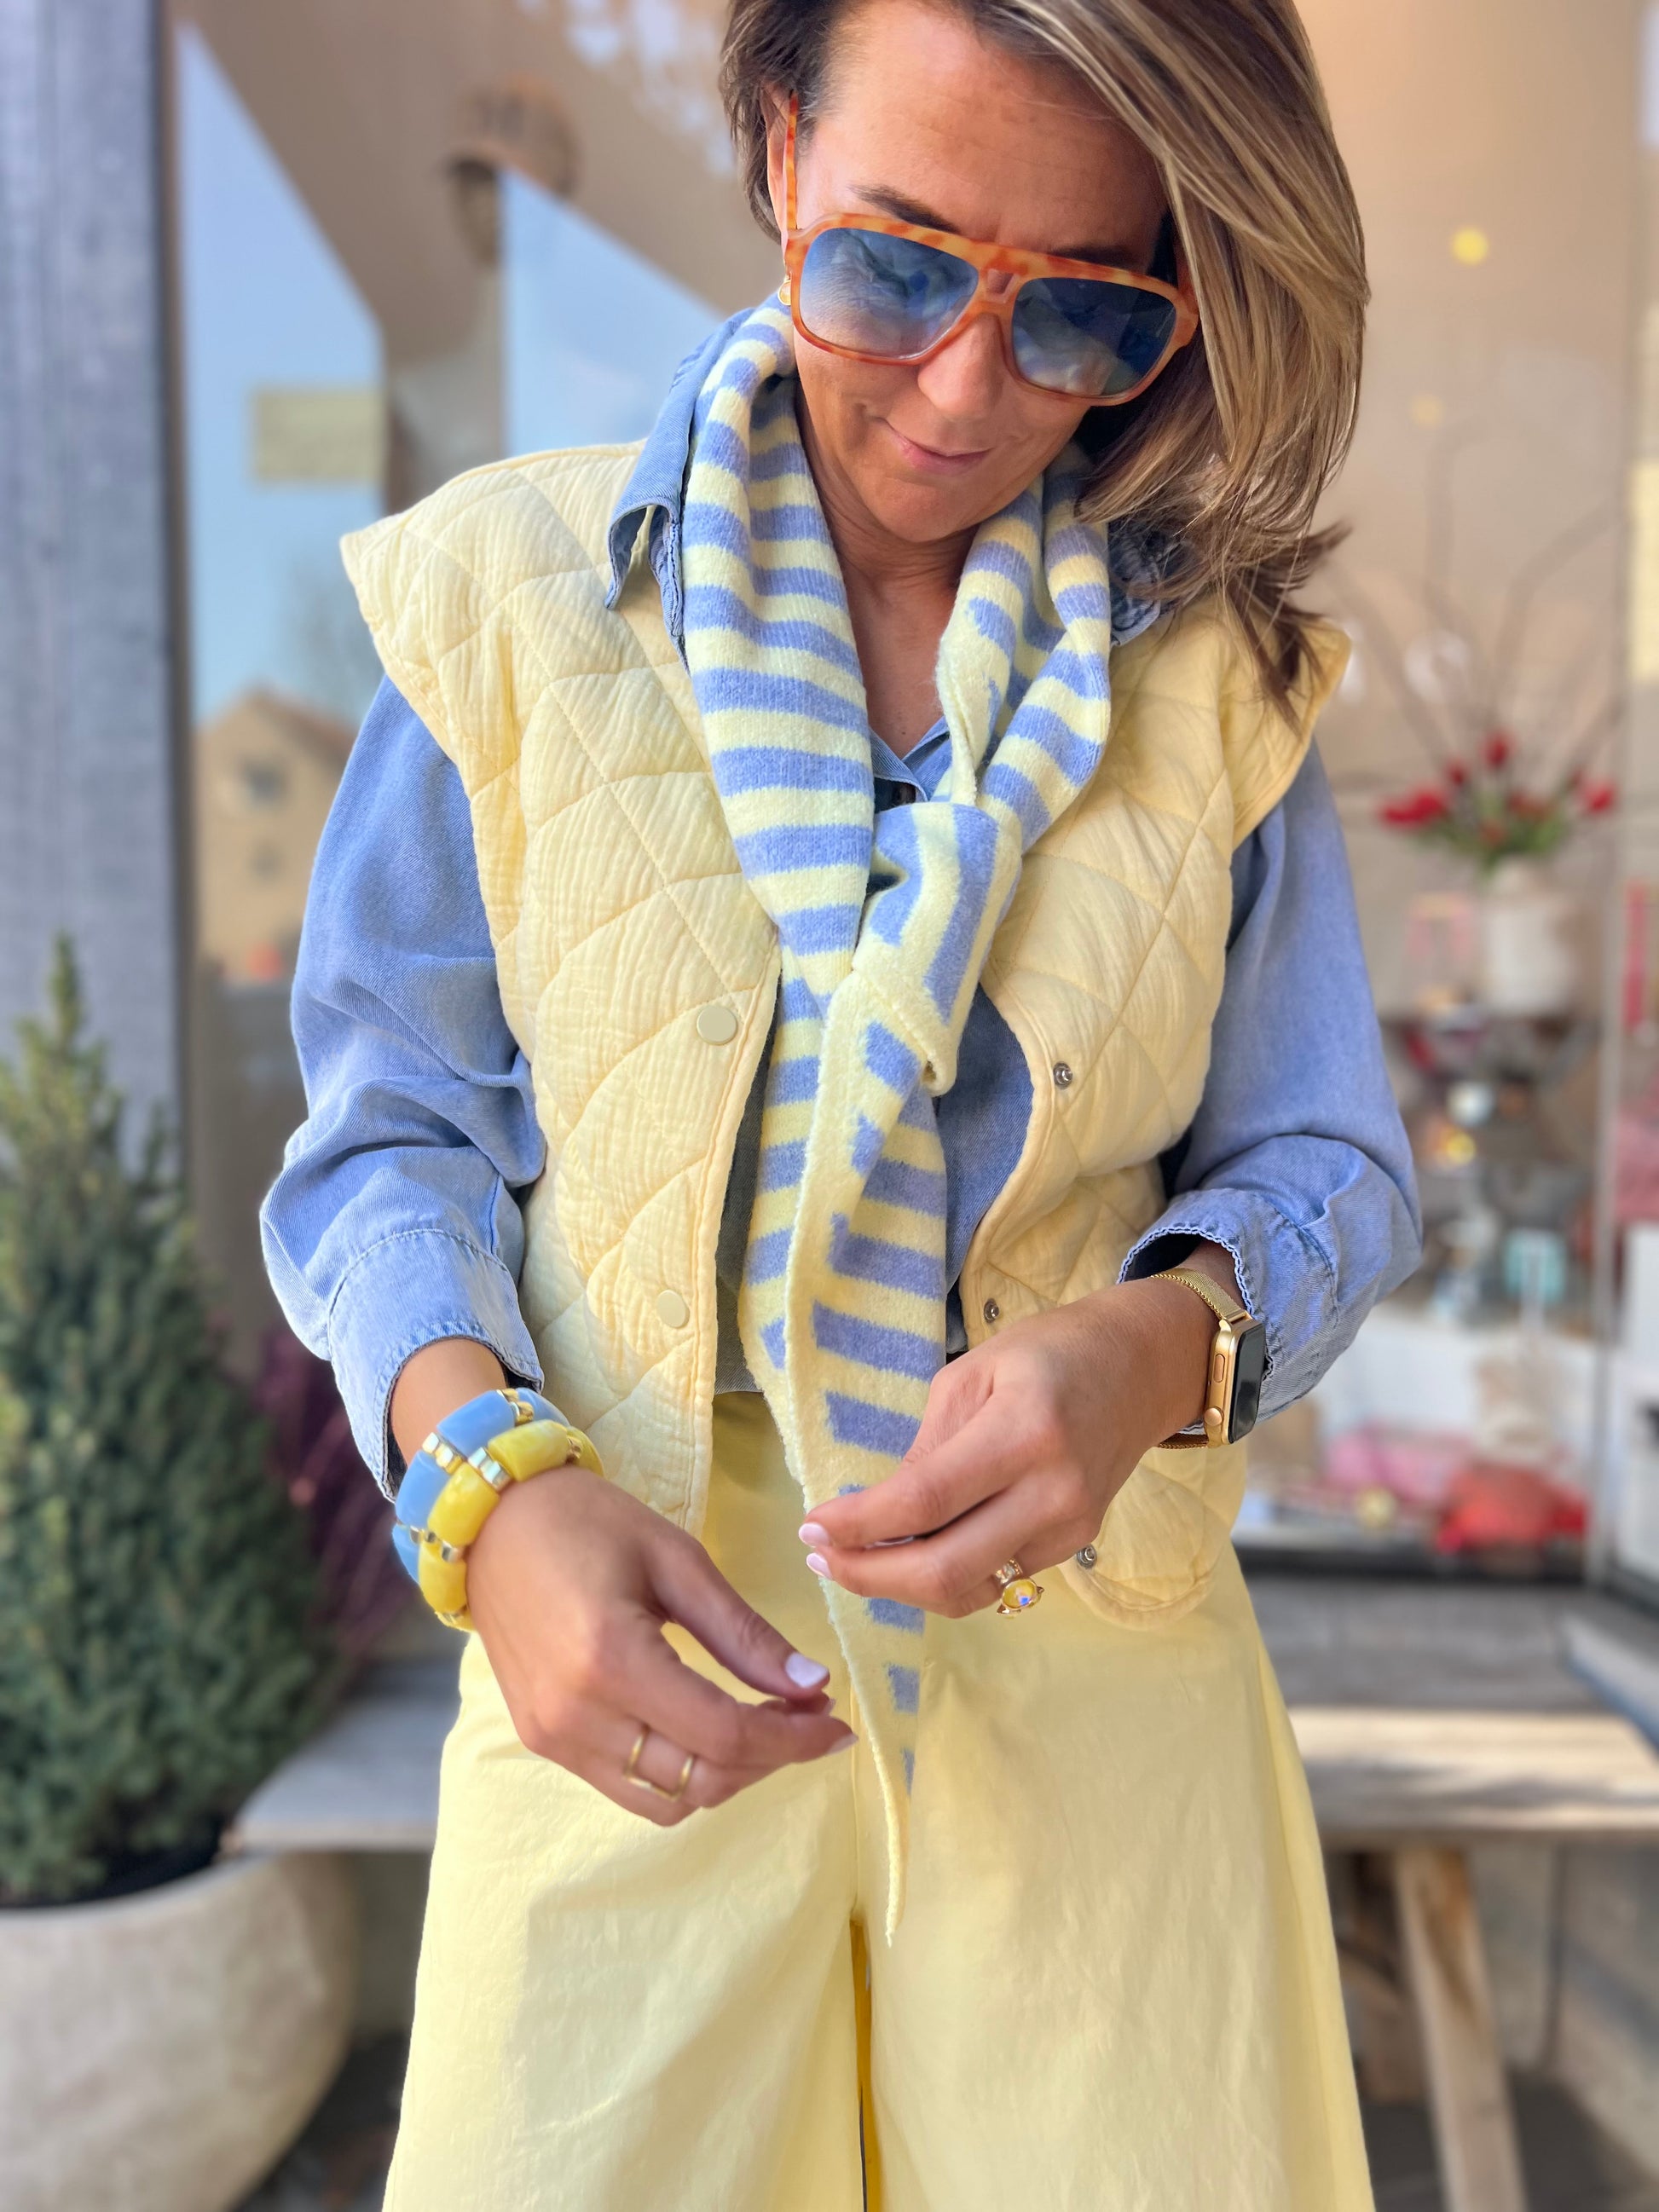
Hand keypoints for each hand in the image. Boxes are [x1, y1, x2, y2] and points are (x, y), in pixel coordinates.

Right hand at [391, 1340, 854, 1823]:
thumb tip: (813, 1688)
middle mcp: (576, 1714)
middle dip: (771, 1758)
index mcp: (612, 1659)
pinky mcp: (543, 1741)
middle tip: (809, 1716)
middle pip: (701, 1780)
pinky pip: (629, 1788)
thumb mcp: (678, 1561)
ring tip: (762, 1725)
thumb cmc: (588, 1522)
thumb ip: (744, 1634)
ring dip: (727, 1775)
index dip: (793, 1740)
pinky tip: (707, 1729)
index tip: (836, 1722)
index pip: (724, 1736)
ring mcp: (553, 1737)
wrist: (491, 1520)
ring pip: (668, 1801)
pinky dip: (681, 1774)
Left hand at [798, 1254, 1233, 1618]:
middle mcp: (1053, 1491)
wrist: (1140, 1368)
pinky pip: (997, 1577)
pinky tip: (917, 1548)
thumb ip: (927, 1448)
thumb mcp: (971, 1375)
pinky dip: (947, 1573)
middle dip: (870, 1576)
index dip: (859, 1526)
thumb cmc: (1047, 1354)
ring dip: (903, 1585)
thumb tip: (878, 1517)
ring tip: (857, 1558)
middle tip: (822, 1560)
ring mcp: (1071, 1528)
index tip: (810, 1529)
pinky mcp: (1075, 1547)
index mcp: (1023, 1431)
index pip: (924, 1501)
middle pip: (947, 1570)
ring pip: (970, 1589)